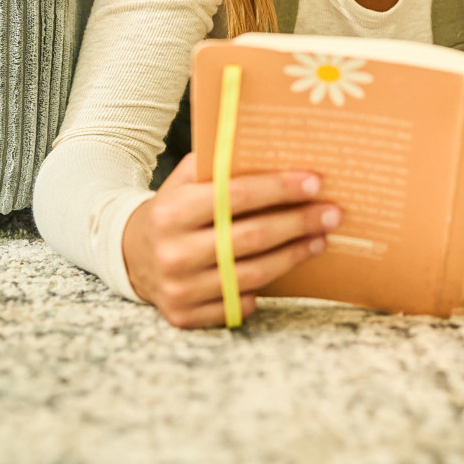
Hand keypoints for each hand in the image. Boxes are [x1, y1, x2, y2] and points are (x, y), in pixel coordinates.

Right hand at [121, 155, 338, 327]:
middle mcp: (173, 253)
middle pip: (252, 238)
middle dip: (299, 223)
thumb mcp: (182, 181)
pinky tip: (286, 267)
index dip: (279, 189)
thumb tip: (270, 147)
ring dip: (294, 255)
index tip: (314, 182)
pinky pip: (239, 303)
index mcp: (171, 212)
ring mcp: (180, 289)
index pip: (235, 196)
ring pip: (253, 274)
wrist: (130, 255)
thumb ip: (217, 164)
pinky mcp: (186, 317)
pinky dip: (265, 287)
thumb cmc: (171, 211)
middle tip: (333, 213)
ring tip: (321, 238)